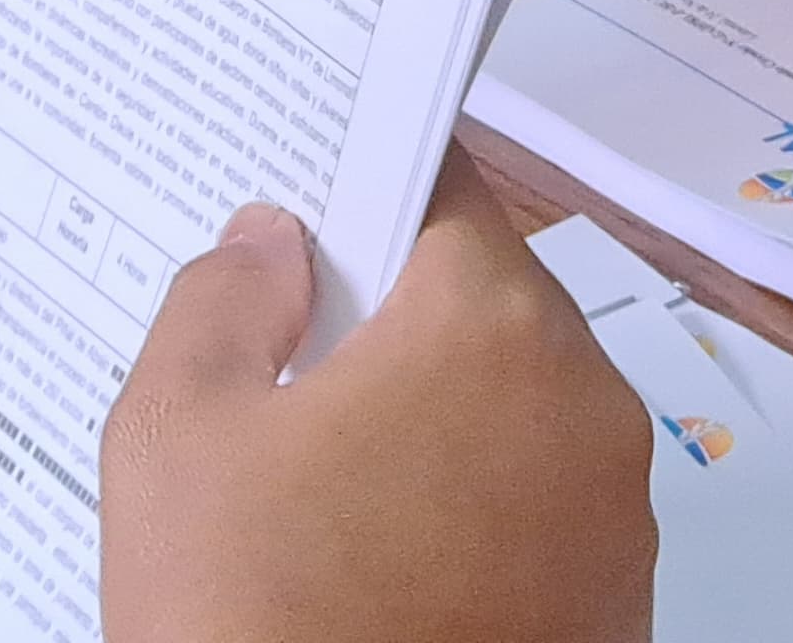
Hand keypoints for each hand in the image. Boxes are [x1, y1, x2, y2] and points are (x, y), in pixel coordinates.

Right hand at [102, 156, 650, 642]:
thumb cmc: (263, 629)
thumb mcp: (177, 443)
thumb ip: (219, 306)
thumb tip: (270, 242)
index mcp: (490, 324)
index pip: (443, 194)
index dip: (367, 194)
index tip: (316, 211)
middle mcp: (583, 397)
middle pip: (483, 306)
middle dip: (391, 329)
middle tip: (288, 375)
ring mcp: (614, 502)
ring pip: (516, 409)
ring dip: (436, 426)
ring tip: (321, 492)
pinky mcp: (615, 593)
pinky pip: (543, 509)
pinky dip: (475, 515)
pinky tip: (384, 562)